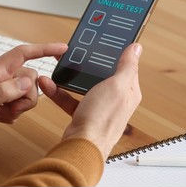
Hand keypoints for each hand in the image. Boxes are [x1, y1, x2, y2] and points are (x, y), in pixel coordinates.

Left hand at [0, 43, 67, 149]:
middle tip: (10, 109)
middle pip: (28, 76)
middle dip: (26, 95)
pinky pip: (16, 97)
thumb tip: (25, 81)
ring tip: (2, 114)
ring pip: (24, 89)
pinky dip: (12, 109)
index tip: (62, 49)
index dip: (44, 49)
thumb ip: (3, 92)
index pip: (22, 53)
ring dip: (19, 105)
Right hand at [39, 43, 142, 159]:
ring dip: (70, 76)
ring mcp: (98, 106)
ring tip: (59, 65)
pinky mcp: (83, 113)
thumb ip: (127, 66)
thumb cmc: (102, 118)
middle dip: (88, 63)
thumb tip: (136, 48)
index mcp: (128, 90)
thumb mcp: (117, 85)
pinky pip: (70, 98)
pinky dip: (59, 91)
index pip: (125, 65)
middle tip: (77, 51)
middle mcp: (114, 98)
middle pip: (101, 74)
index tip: (106, 40)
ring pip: (83, 85)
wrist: (82, 146)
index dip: (115, 52)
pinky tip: (48, 84)